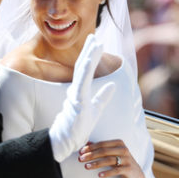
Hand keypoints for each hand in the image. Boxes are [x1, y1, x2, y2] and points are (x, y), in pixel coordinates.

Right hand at [48, 34, 115, 161]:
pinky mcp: (77, 102)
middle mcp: (76, 90)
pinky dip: (86, 70)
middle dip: (89, 50)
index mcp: (80, 90)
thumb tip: (112, 84)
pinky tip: (89, 60)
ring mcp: (76, 95)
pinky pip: (81, 83)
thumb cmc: (78, 127)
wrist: (67, 142)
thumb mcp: (95, 109)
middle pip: (83, 66)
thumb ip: (103, 97)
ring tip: (94, 43)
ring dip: (89, 56)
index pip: (86, 69)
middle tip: (93, 35)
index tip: (96, 42)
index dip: (91, 55)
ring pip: (82, 71)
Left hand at [78, 139, 154, 177]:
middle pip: (104, 151)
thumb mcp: (111, 154)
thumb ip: (100, 148)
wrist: (135, 174)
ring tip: (86, 167)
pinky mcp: (128, 169)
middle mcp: (123, 149)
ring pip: (109, 160)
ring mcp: (127, 159)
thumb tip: (86, 144)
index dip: (90, 147)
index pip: (102, 144)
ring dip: (96, 164)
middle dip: (91, 155)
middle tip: (80, 159)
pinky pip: (116, 170)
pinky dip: (107, 172)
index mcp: (118, 143)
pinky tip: (99, 175)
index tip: (81, 152)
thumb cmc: (121, 162)